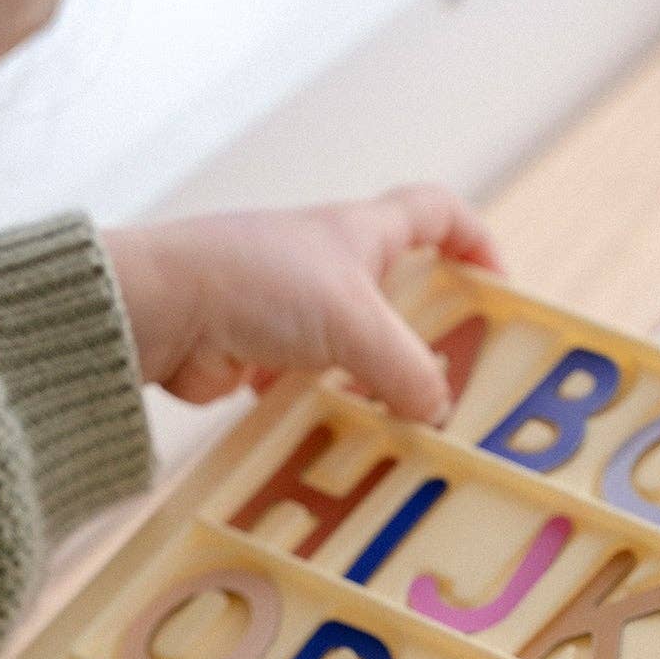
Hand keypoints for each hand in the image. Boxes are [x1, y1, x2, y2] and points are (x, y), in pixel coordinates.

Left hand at [102, 185, 500, 421]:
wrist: (161, 312)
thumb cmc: (257, 286)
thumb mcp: (354, 323)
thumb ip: (406, 368)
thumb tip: (437, 407)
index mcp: (359, 232)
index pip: (433, 213)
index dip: (473, 241)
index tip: (499, 289)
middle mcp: (328, 265)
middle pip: (400, 292)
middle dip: (431, 336)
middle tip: (462, 384)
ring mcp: (292, 312)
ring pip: (355, 350)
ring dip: (380, 385)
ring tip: (410, 430)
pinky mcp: (260, 357)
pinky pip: (311, 389)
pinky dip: (330, 414)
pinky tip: (347, 446)